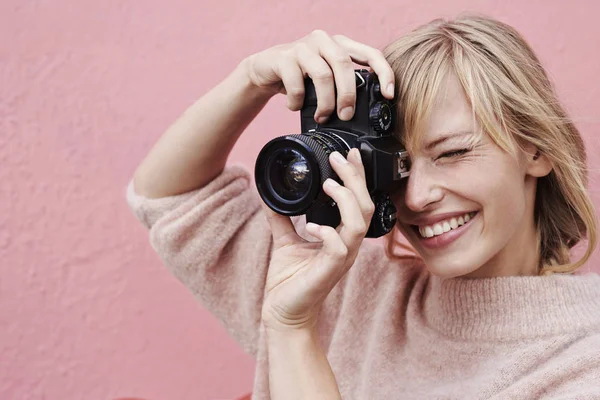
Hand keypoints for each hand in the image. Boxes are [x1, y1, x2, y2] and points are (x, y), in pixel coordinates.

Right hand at [243, 29, 394, 122]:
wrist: (265, 70)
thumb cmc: (301, 76)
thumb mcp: (327, 78)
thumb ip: (345, 85)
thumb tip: (367, 110)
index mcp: (341, 45)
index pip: (371, 53)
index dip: (384, 73)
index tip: (389, 95)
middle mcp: (324, 41)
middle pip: (345, 65)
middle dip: (348, 95)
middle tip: (346, 115)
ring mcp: (303, 47)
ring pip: (322, 75)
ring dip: (325, 103)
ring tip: (321, 117)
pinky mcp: (283, 57)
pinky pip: (296, 83)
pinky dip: (297, 101)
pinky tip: (295, 106)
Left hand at [260, 148, 374, 331]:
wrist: (282, 312)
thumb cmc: (289, 280)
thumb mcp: (285, 240)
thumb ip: (282, 217)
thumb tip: (270, 194)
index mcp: (341, 236)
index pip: (359, 201)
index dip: (356, 177)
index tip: (349, 155)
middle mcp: (347, 245)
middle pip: (365, 205)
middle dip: (354, 179)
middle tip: (340, 159)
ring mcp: (341, 258)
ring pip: (359, 222)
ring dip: (345, 199)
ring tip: (329, 184)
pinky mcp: (329, 271)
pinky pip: (339, 248)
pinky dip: (328, 232)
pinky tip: (312, 226)